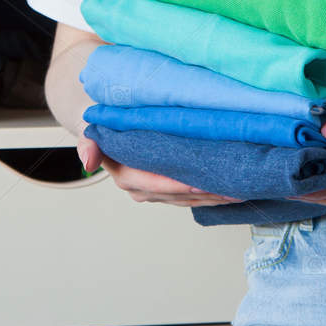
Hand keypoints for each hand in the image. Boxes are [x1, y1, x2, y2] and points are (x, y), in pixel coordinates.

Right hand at [76, 135, 242, 206]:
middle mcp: (141, 189)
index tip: (203, 181)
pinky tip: (230, 191)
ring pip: (188, 199)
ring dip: (213, 197)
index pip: (158, 183)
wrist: (107, 128)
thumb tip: (87, 162)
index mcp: (126, 175)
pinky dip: (211, 194)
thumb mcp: (92, 130)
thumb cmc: (107, 126)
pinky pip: (191, 197)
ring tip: (239, 191)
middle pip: (179, 195)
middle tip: (233, 187)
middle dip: (206, 193)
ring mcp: (156, 192)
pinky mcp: (168, 190)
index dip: (181, 184)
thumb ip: (89, 143)